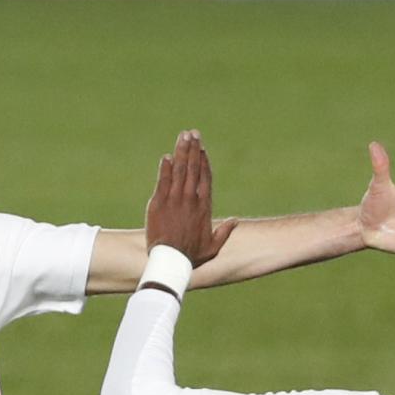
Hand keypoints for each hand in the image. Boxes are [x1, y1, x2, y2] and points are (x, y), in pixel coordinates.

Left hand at [144, 130, 237, 266]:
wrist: (170, 261)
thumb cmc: (191, 256)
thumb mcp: (213, 247)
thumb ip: (225, 232)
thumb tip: (236, 220)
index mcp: (204, 206)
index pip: (205, 178)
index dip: (203, 162)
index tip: (202, 149)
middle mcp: (190, 199)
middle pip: (193, 168)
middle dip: (193, 149)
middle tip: (193, 133)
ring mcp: (174, 200)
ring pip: (179, 170)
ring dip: (181, 152)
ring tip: (182, 136)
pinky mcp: (158, 203)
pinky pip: (162, 181)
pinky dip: (165, 168)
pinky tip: (166, 156)